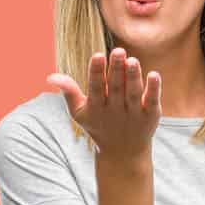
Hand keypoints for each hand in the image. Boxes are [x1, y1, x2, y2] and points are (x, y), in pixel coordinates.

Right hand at [47, 47, 161, 162]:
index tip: (98, 55)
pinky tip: (154, 74)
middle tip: (118, 51)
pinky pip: (152, 101)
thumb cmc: (98, 125)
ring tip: (132, 60)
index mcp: (97, 107)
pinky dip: (154, 89)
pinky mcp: (150, 115)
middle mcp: (116, 110)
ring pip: (134, 93)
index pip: (96, 88)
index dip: (96, 72)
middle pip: (116, 88)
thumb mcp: (80, 112)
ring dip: (133, 77)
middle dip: (117, 69)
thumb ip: (68, 92)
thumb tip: (50, 76)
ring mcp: (134, 113)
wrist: (123, 153)